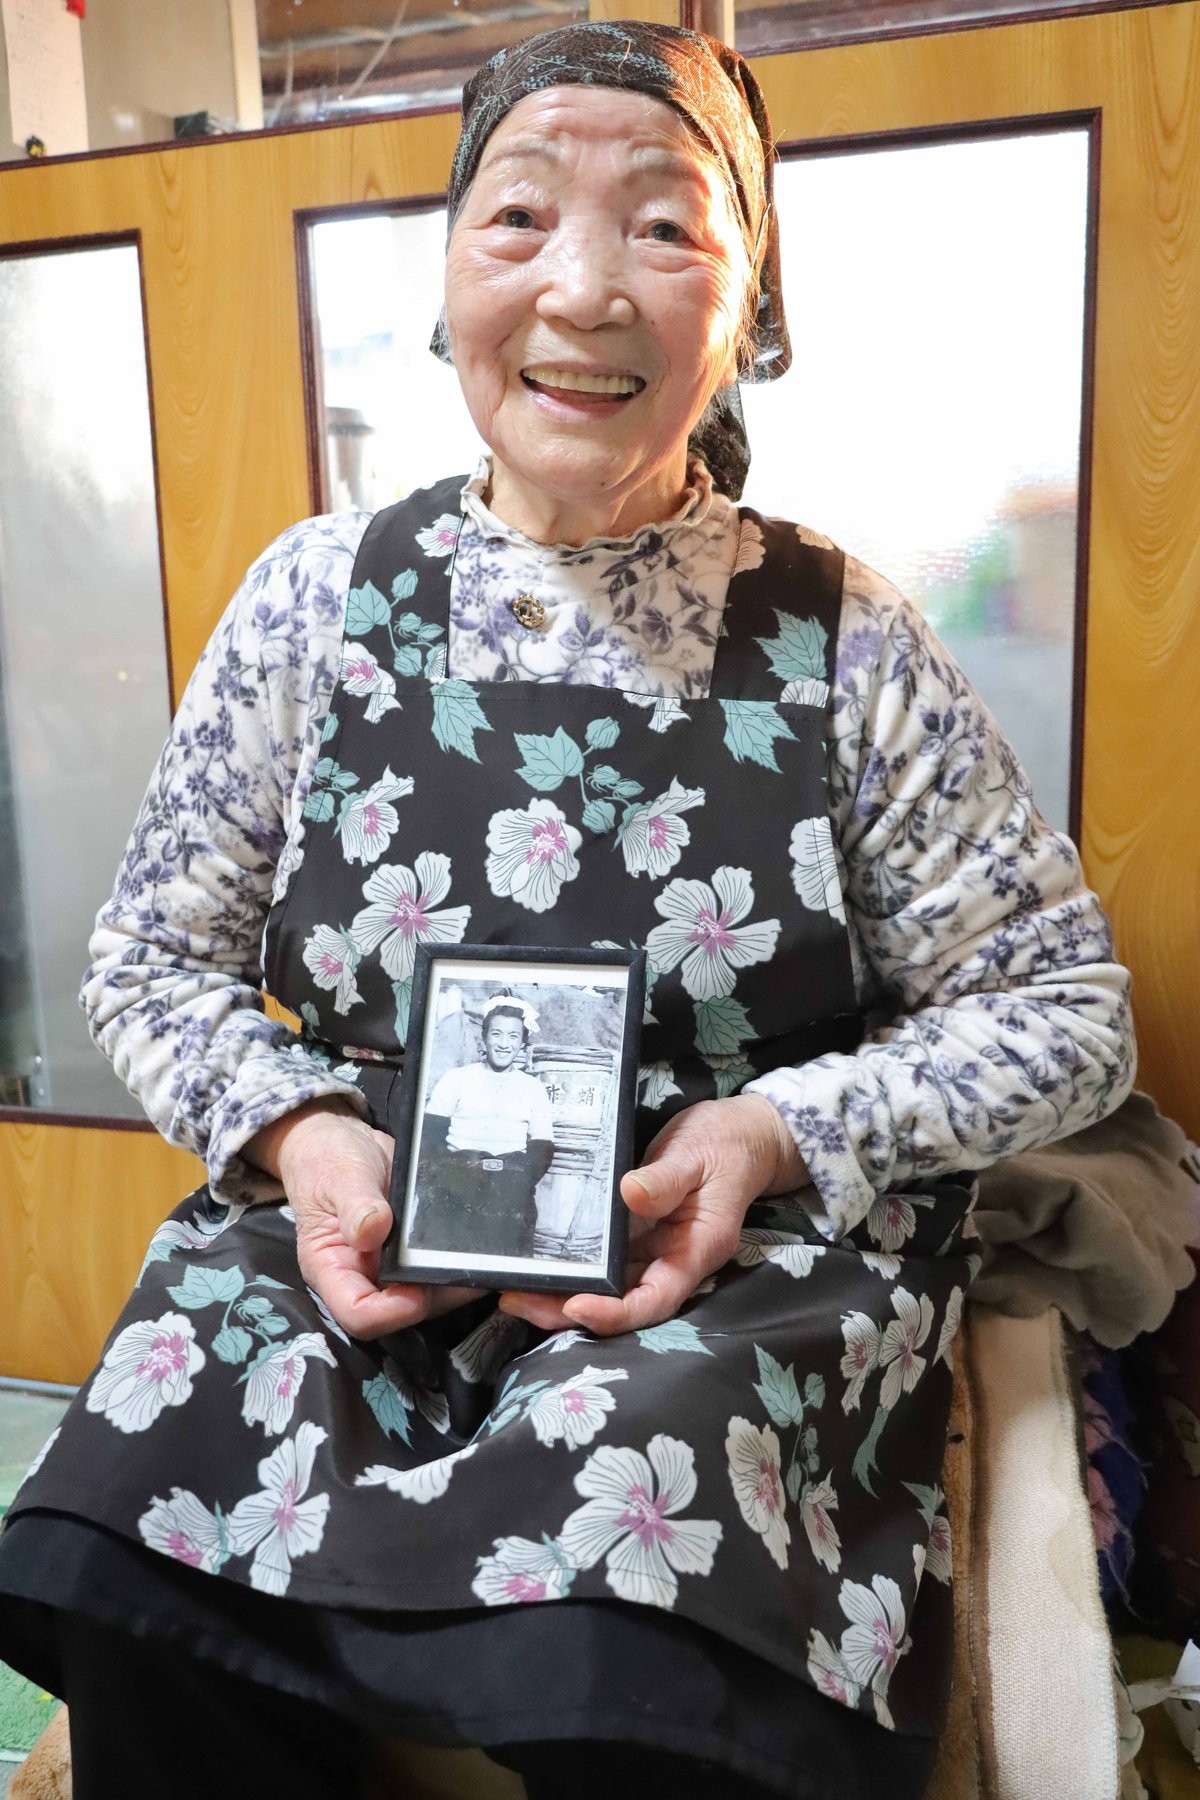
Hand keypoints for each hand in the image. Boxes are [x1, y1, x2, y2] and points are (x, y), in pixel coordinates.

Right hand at [245, 1100, 480, 1338]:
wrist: (344, 1144)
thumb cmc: (328, 1161)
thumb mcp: (338, 1177)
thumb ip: (355, 1204)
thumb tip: (372, 1230)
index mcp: (331, 1268)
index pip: (358, 1314)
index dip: (390, 1313)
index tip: (417, 1291)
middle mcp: (363, 1276)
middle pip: (402, 1311)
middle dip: (436, 1295)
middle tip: (467, 1267)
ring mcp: (390, 1268)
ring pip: (428, 1294)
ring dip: (455, 1280)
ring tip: (482, 1255)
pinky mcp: (412, 1254)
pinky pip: (436, 1267)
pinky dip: (458, 1260)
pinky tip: (479, 1243)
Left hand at [499, 1093, 807, 1337]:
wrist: (740, 1135)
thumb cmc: (726, 1143)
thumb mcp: (699, 1154)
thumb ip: (667, 1178)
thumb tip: (631, 1193)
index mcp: (697, 1249)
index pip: (656, 1298)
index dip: (616, 1312)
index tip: (575, 1306)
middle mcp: (673, 1259)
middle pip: (623, 1302)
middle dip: (569, 1310)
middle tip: (517, 1300)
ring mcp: (654, 1249)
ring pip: (608, 1286)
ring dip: (563, 1294)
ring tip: (515, 1290)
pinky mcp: (637, 1234)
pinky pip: (604, 1260)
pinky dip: (574, 1267)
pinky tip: (539, 1262)